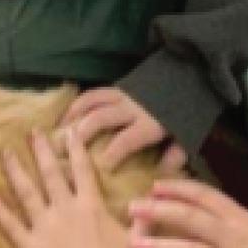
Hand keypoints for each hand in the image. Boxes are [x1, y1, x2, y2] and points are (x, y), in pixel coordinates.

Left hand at [0, 127, 139, 247]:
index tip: (69, 131)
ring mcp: (45, 226)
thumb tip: (147, 206)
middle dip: (40, 150)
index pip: (83, 171)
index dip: (75, 149)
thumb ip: (139, 222)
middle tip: (31, 132)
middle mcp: (65, 209)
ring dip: (14, 170)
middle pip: (50, 173)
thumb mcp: (137, 244)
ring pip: (26, 191)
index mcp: (92, 207)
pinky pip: (9, 224)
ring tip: (5, 152)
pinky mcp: (28, 246)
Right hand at [67, 85, 188, 173]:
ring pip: (91, 102)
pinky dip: (77, 104)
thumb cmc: (187, 111)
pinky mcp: (118, 87)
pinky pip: (93, 94)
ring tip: (57, 132)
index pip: (125, 140)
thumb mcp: (188, 136)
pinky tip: (66, 116)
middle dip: (81, 134)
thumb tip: (161, 172)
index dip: (111, 155)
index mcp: (149, 123)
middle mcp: (130, 108)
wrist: (190, 75)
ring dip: (72, 116)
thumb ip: (175, 154)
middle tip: (64, 150)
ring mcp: (122, 95)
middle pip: (99, 118)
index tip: (101, 168)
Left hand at [126, 179, 247, 247]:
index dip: (178, 189)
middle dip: (159, 212)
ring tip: (135, 245)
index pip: (206, 197)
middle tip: (132, 209)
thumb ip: (242, 225)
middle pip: (191, 220)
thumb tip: (216, 219)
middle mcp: (238, 240)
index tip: (155, 186)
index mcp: (246, 221)